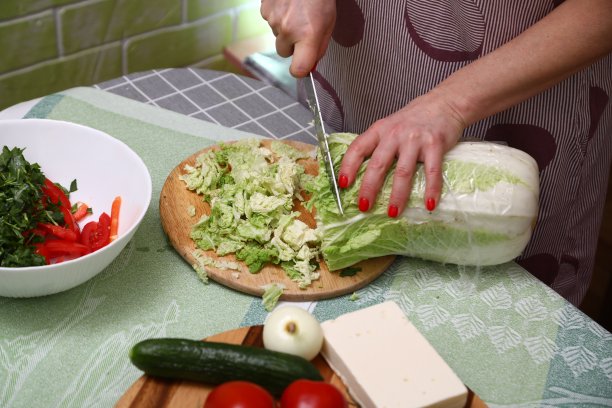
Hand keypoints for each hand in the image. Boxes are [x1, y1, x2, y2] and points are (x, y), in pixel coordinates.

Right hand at [260, 0, 335, 76]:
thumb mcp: (329, 22)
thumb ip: (320, 47)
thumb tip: (312, 64)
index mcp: (308, 35)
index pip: (298, 70)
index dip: (300, 70)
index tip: (302, 67)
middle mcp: (288, 30)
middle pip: (285, 53)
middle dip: (292, 45)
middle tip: (302, 28)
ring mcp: (273, 20)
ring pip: (277, 36)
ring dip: (285, 28)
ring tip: (297, 11)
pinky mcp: (264, 10)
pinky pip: (270, 22)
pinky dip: (278, 16)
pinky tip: (288, 5)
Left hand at [337, 90, 466, 216]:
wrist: (444, 103)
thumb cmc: (413, 120)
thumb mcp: (389, 127)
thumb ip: (378, 146)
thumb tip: (363, 176)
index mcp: (379, 130)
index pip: (358, 148)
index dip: (348, 166)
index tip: (343, 184)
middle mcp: (395, 134)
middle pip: (378, 164)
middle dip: (369, 188)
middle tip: (364, 206)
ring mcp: (415, 139)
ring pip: (402, 172)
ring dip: (397, 195)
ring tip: (393, 212)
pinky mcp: (435, 145)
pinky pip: (432, 172)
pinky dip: (431, 190)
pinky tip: (429, 205)